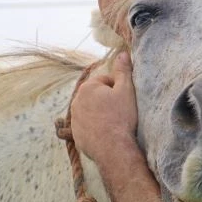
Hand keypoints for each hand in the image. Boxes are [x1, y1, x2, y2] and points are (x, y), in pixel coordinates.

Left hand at [70, 52, 138, 166]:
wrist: (113, 148)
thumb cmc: (121, 117)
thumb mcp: (127, 90)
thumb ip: (123, 70)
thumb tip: (122, 53)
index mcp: (88, 87)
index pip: (105, 81)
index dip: (117, 88)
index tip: (124, 99)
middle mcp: (76, 101)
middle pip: (95, 95)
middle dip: (106, 100)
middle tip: (120, 111)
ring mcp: (74, 119)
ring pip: (90, 110)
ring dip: (99, 113)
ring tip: (113, 122)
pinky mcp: (75, 134)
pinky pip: (86, 126)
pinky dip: (94, 127)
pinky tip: (106, 133)